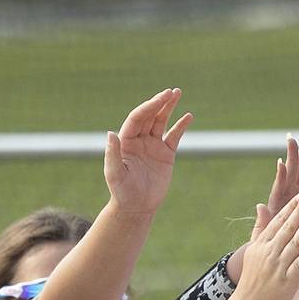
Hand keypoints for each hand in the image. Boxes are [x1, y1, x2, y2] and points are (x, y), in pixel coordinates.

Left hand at [104, 88, 193, 215]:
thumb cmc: (122, 192)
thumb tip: (110, 133)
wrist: (137, 207)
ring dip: (168, 107)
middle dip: (160, 103)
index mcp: (126, 141)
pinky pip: (174, 136)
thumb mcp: (115, 174)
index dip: (148, 107)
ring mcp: (153, 146)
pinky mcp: (166, 155)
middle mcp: (139, 140)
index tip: (160, 98)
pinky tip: (188, 116)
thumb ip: (112, 153)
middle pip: (149, 115)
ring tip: (177, 93)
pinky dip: (181, 126)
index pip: (137, 118)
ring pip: (161, 121)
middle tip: (171, 92)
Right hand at [226, 193, 298, 299]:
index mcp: (262, 244)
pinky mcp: (287, 281)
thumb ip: (260, 228)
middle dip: (298, 212)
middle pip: (287, 229)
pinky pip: (298, 265)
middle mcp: (269, 253)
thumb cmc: (253, 278)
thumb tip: (261, 205)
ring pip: (294, 244)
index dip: (290, 208)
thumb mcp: (253, 250)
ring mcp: (278, 267)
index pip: (278, 222)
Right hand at [254, 121, 298, 233]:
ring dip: (291, 155)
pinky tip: (281, 163)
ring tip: (292, 139)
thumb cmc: (298, 229)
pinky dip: (280, 175)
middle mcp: (295, 185)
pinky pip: (279, 187)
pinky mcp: (276, 202)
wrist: (282, 246)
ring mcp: (285, 192)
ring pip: (290, 170)